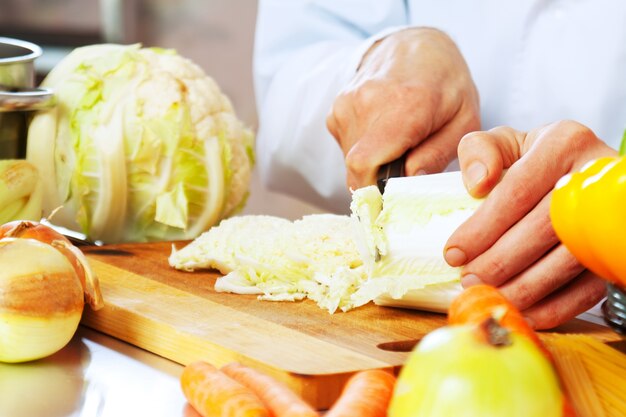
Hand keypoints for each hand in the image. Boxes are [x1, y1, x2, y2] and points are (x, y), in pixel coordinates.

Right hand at [326, 27, 479, 189]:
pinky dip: (364, 152)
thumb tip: (410, 181)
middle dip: (380, 181)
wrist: (415, 48)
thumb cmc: (447, 86)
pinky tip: (383, 135)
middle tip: (406, 172)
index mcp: (404, 105)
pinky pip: (345, 149)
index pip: (365, 164)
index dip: (374, 193)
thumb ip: (438, 154)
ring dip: (373, 166)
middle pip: (359, 169)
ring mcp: (345, 105)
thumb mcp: (464, 121)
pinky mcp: (335, 111)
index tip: (393, 202)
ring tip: (398, 146)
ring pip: (350, 162)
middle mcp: (367, 102)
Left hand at [444, 121, 617, 328]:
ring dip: (525, 287)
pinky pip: (590, 286)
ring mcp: (612, 213)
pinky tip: (524, 311)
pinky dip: (555, 306)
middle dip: (500, 261)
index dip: (483, 228)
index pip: (517, 191)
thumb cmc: (531, 159)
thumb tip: (477, 183)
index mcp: (563, 143)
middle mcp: (595, 174)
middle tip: (469, 279)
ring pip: (568, 260)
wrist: (575, 170)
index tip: (454, 253)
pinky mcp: (615, 248)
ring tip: (491, 294)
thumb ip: (479, 151)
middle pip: (544, 229)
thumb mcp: (502, 143)